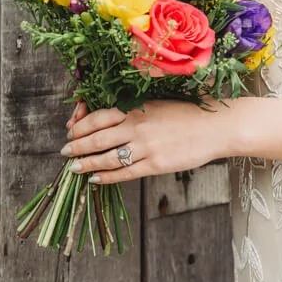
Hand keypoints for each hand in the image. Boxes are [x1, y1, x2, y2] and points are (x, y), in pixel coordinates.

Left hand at [59, 98, 236, 183]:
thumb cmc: (189, 112)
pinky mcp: (156, 164)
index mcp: (137, 107)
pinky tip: (95, 180)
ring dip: (86, 163)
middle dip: (76, 146)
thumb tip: (113, 115)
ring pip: (106, 157)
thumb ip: (135, 109)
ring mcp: (146, 147)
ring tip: (74, 167)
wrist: (216, 126)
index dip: (80, 125)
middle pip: (97, 137)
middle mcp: (137, 126)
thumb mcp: (159, 102)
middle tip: (65, 151)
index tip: (70, 130)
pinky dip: (106, 177)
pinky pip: (124, 173)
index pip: (99, 116)